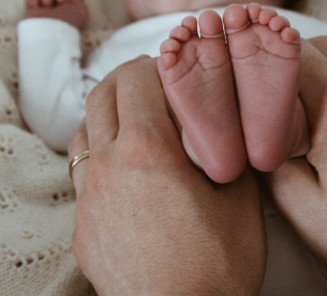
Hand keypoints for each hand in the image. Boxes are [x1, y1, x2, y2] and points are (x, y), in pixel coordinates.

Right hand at [24, 0, 87, 29]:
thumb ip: (80, 1)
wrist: (51, 35)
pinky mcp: (32, 12)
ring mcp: (46, 10)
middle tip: (61, 0)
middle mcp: (60, 9)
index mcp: (72, 9)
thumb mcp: (81, 13)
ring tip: (48, 4)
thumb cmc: (69, 25)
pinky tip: (38, 5)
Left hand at [68, 56, 266, 295]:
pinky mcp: (83, 227)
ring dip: (107, 114)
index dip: (155, 64)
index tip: (170, 68)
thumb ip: (229, 147)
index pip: (135, 78)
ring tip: (135, 120)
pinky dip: (100, 154)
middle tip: (152, 82)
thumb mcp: (240, 196)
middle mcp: (108, 168)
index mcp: (147, 151)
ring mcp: (88, 199)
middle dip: (127, 78)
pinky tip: (125, 170)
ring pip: (84, 131)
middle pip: (102, 95)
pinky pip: (82, 173)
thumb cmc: (217, 268)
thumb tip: (227, 122)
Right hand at [268, 37, 326, 295]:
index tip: (239, 75)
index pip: (289, 51)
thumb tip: (247, 133)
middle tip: (258, 91)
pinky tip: (319, 113)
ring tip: (287, 104)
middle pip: (310, 44)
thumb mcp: (301, 205)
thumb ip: (265, 159)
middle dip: (280, 62)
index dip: (258, 59)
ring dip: (307, 69)